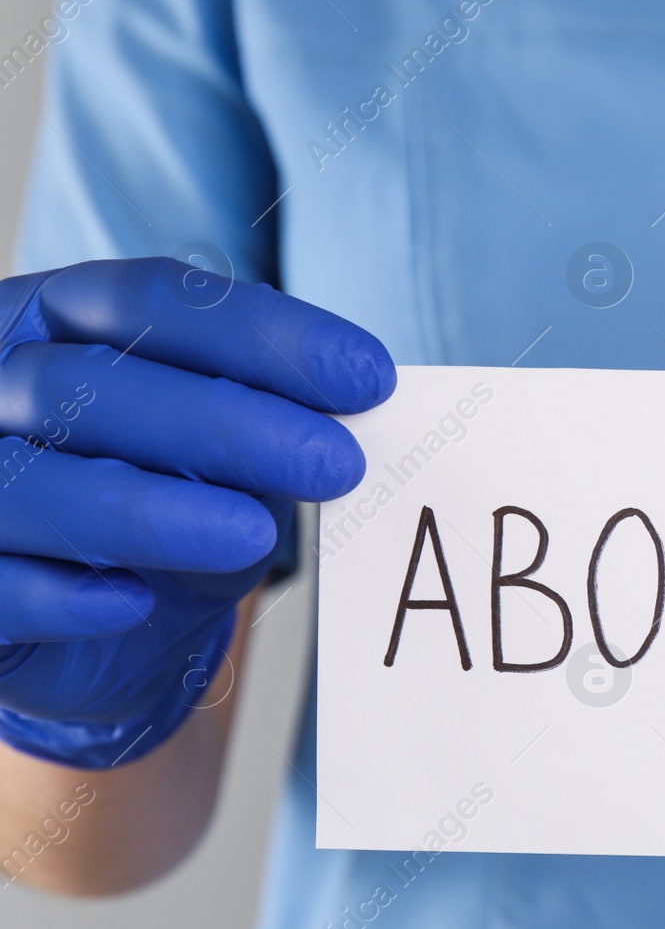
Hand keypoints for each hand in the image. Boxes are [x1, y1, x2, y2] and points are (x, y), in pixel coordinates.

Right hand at [0, 258, 392, 765]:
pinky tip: (131, 602)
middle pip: (92, 385)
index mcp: (57, 318)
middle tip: (333, 462)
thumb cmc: (166, 504)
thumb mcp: (222, 458)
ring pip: (34, 484)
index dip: (265, 334)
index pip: (157, 301)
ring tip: (252, 535)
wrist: (95, 627)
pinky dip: (62, 595)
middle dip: (226, 424)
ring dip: (150, 510)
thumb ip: (260, 427)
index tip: (368, 376)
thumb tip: (340, 423)